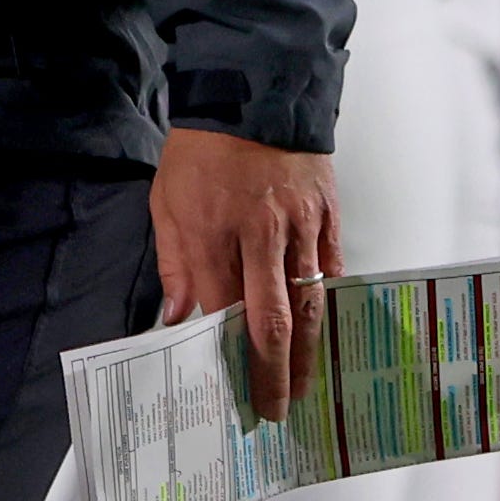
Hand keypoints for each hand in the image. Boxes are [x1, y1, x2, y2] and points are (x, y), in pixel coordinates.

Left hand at [150, 127, 340, 421]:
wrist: (250, 90)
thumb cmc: (202, 150)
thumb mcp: (167, 203)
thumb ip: (175, 266)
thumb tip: (177, 320)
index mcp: (213, 235)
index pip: (224, 314)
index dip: (230, 358)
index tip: (232, 390)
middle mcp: (261, 236)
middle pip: (274, 321)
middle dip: (274, 374)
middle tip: (275, 411)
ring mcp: (300, 225)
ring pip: (310, 301)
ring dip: (307, 351)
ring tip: (303, 384)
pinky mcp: (326, 213)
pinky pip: (332, 268)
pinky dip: (329, 302)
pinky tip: (324, 330)